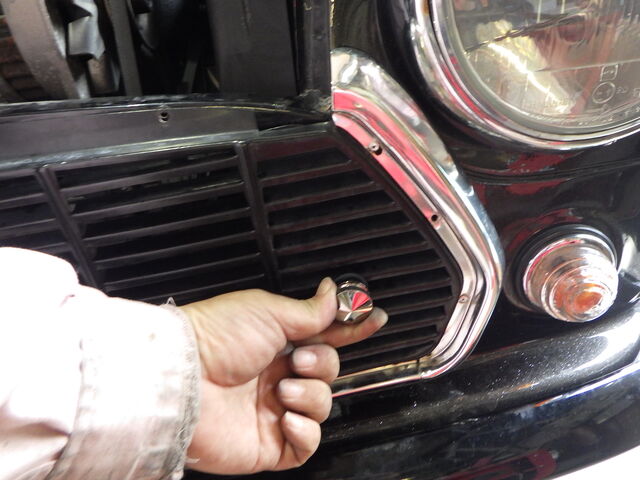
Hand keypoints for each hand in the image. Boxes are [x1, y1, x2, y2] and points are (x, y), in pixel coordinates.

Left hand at [179, 278, 386, 474]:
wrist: (183, 379)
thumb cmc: (215, 338)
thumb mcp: (268, 311)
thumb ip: (309, 310)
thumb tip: (333, 292)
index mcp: (277, 343)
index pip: (325, 336)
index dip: (351, 330)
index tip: (375, 319)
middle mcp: (277, 375)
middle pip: (329, 372)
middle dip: (322, 364)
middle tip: (298, 359)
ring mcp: (274, 410)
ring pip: (322, 406)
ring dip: (310, 396)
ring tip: (283, 389)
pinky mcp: (268, 443)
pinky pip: (306, 445)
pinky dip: (305, 431)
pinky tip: (286, 416)